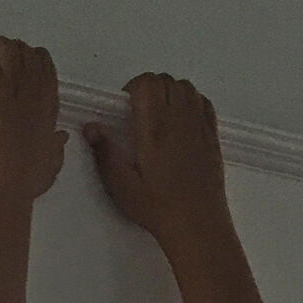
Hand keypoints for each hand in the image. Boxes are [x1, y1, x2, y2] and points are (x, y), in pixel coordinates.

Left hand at [0, 38, 67, 203]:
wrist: (0, 185)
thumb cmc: (23, 181)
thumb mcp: (50, 164)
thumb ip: (56, 148)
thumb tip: (60, 139)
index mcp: (48, 100)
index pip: (43, 63)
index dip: (26, 63)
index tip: (13, 73)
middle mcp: (32, 84)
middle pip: (20, 50)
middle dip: (5, 53)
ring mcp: (9, 80)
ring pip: (0, 45)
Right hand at [83, 73, 229, 254]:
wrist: (196, 222)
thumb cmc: (157, 206)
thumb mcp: (121, 185)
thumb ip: (105, 152)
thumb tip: (91, 128)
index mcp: (154, 127)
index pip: (147, 83)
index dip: (133, 86)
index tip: (125, 104)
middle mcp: (179, 118)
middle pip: (166, 80)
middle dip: (150, 87)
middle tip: (139, 108)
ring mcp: (198, 124)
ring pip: (186, 86)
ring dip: (170, 91)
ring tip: (160, 112)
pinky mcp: (212, 134)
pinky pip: (203, 100)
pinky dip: (191, 99)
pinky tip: (182, 117)